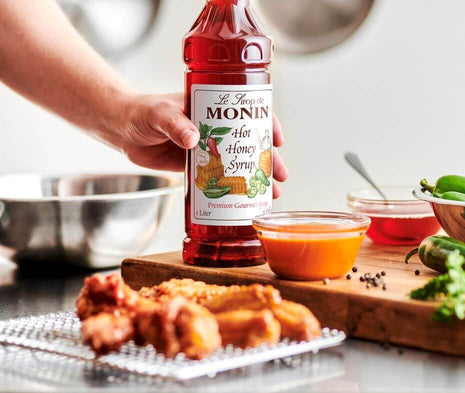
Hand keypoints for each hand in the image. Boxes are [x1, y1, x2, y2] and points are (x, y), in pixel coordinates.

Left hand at [120, 93, 287, 197]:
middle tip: (281, 176)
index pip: (248, 113)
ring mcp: (209, 148)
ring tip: (272, 194)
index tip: (278, 140)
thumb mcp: (159, 114)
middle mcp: (216, 128)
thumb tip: (194, 139)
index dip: (267, 125)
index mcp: (212, 109)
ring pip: (239, 163)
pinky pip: (221, 177)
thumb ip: (175, 124)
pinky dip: (234, 188)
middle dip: (268, 160)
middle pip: (250, 143)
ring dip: (256, 178)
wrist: (122, 129)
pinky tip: (245, 200)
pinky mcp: (197, 166)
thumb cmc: (142, 112)